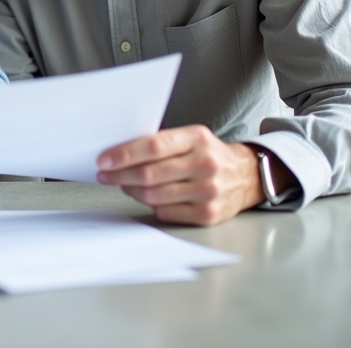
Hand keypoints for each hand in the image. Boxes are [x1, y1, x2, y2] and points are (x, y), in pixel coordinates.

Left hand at [95, 125, 264, 225]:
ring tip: (124, 185)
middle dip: (120, 175)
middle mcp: (205, 164)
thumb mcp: (191, 137)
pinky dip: (152, 205)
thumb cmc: (209, 154)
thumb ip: (160, 143)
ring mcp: (208, 191)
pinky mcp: (208, 213)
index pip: (153, 146)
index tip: (104, 160)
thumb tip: (119, 153)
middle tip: (105, 175)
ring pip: (154, 195)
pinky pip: (166, 212)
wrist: (246, 176)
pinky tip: (148, 197)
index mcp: (197, 138)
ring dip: (132, 191)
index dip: (124, 154)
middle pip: (150, 173)